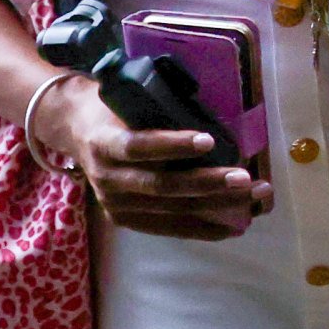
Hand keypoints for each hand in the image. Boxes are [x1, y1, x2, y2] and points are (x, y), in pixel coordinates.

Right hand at [34, 72, 265, 240]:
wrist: (76, 131)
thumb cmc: (113, 110)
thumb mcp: (127, 101)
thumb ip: (158, 112)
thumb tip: (213, 118)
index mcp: (104, 143)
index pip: (139, 146)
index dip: (172, 145)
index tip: (208, 139)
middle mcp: (107, 178)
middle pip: (161, 186)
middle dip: (208, 183)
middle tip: (245, 178)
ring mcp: (115, 204)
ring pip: (171, 209)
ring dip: (217, 205)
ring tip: (253, 197)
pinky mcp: (125, 219)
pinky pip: (168, 227)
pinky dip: (203, 227)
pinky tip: (234, 226)